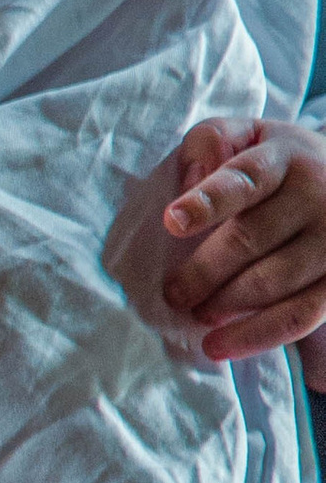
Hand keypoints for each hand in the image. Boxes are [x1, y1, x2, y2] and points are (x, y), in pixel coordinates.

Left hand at [163, 118, 325, 368]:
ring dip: (225, 304)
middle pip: (249, 240)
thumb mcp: (244, 136)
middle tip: (175, 292)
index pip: (244, 179)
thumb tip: (192, 180)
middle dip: (203, 272)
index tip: (172, 222)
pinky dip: (255, 335)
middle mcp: (316, 195)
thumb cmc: (274, 163)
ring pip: (272, 282)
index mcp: (283, 158)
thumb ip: (210, 143)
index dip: (207, 201)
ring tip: (196, 312)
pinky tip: (220, 346)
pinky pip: (299, 316)